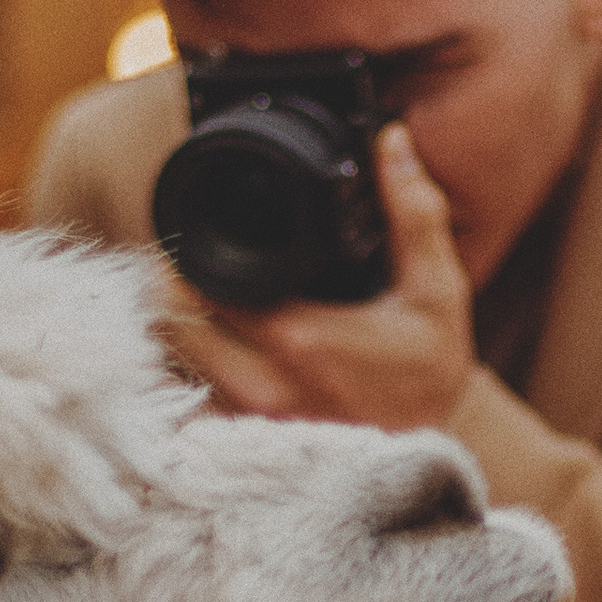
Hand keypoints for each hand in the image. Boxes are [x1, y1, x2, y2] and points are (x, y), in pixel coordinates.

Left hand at [159, 125, 475, 429]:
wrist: (431, 460)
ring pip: (168, 363)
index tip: (184, 230)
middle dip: (164, 284)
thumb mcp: (438, 292)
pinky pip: (181, 402)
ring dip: (167, 326)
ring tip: (182, 296)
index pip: (203, 284)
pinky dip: (178, 370)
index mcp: (300, 340)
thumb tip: (391, 141)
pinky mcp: (239, 448)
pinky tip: (197, 348)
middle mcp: (262, 386)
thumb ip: (414, 214)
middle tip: (174, 258)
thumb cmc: (428, 375)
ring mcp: (245, 422)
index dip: (184, 251)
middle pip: (168, 322)